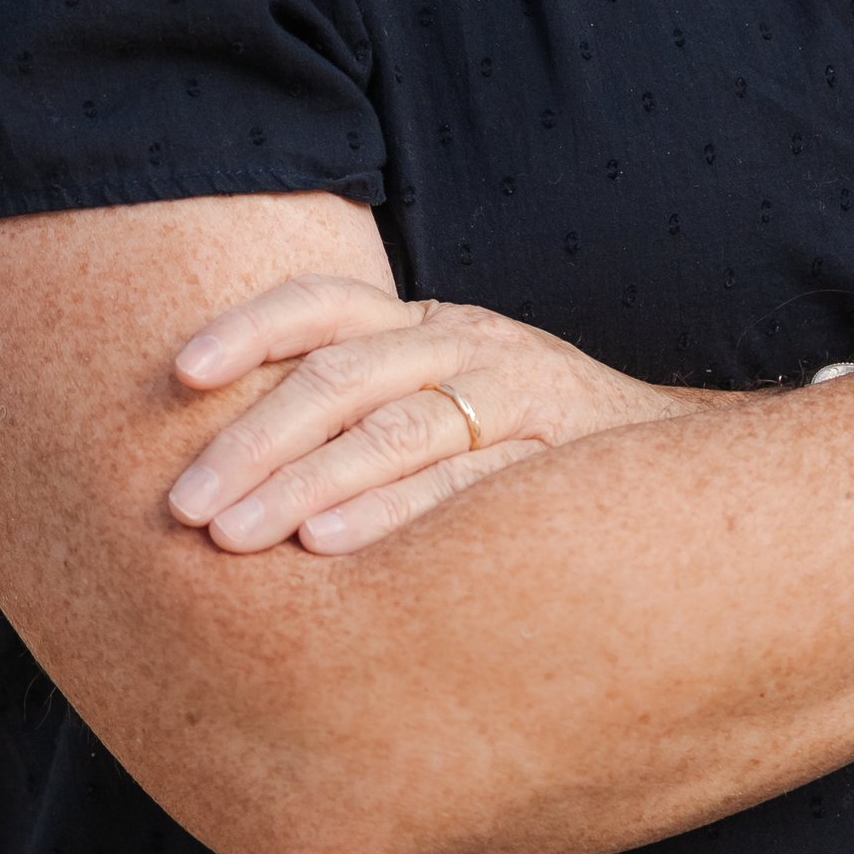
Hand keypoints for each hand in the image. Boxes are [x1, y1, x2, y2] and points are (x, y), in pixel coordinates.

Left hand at [164, 277, 692, 552]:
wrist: (675, 475)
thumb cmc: (529, 446)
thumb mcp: (448, 395)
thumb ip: (368, 404)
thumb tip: (230, 453)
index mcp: (428, 320)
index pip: (324, 304)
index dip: (247, 328)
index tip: (177, 374)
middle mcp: (465, 342)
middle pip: (340, 373)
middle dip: (252, 438)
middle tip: (181, 504)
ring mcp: (514, 394)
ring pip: (392, 427)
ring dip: (303, 483)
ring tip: (233, 536)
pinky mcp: (553, 456)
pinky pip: (459, 485)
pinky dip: (389, 514)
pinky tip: (329, 549)